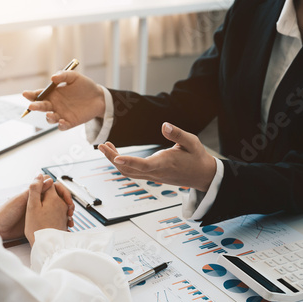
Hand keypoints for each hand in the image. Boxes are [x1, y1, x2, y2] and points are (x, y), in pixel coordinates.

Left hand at [0, 175, 72, 240]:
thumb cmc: (6, 212)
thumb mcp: (21, 200)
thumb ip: (34, 191)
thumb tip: (48, 179)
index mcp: (35, 195)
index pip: (53, 189)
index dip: (62, 193)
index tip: (67, 200)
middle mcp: (38, 203)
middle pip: (58, 200)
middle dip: (66, 205)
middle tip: (70, 211)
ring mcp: (39, 213)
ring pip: (57, 212)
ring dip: (65, 215)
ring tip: (69, 221)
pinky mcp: (38, 223)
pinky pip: (52, 222)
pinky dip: (59, 224)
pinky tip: (63, 228)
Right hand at [22, 71, 104, 130]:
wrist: (99, 97)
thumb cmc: (84, 85)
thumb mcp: (74, 77)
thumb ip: (63, 75)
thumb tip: (52, 78)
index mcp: (53, 94)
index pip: (39, 95)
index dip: (31, 95)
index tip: (26, 94)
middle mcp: (54, 105)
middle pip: (41, 107)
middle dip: (36, 107)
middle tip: (32, 106)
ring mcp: (61, 114)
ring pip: (50, 119)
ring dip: (48, 117)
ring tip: (50, 114)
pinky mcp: (70, 122)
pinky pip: (62, 126)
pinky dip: (61, 125)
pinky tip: (62, 121)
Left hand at [98, 122, 216, 191]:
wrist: (202, 175)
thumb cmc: (197, 157)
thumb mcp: (192, 142)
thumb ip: (178, 134)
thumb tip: (164, 125)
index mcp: (165, 164)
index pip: (144, 166)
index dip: (129, 162)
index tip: (116, 157)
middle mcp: (156, 173)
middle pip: (129, 170)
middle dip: (113, 158)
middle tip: (101, 145)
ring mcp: (152, 176)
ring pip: (128, 173)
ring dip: (114, 161)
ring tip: (105, 146)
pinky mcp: (151, 175)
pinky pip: (132, 172)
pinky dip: (121, 163)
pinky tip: (116, 153)